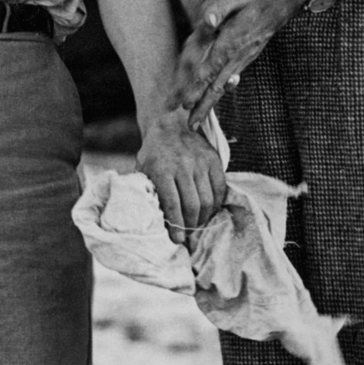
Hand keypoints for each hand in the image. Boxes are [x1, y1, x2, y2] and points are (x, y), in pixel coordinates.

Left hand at [134, 111, 227, 241]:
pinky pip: (220, 188)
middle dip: (190, 225)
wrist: (169, 124)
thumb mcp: (143, 169)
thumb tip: (150, 218)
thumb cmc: (153, 153)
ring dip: (203, 217)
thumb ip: (147, 190)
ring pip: (208, 200)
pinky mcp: (214, 160)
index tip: (177, 240)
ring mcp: (200, 162)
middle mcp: (183, 166)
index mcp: (162, 170)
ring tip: (196, 224)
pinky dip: (216, 204)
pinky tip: (208, 210)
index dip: (175, 225)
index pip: (171, 203)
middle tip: (187, 233)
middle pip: (192, 205)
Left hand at [173, 0, 307, 122]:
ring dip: (208, 103)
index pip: (212, 67)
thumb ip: (221, 7)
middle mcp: (239, 54)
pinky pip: (229, 79)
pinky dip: (219, 93)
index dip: (198, 85)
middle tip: (189, 126)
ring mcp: (244, 58)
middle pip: (217, 85)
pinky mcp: (246, 57)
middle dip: (202, 106)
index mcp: (233, 39)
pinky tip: (211, 101)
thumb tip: (208, 20)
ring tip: (195, 121)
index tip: (186, 102)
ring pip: (223, 85)